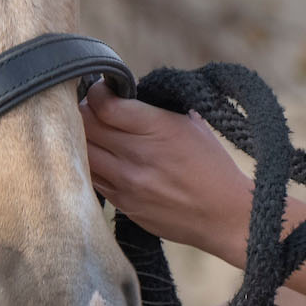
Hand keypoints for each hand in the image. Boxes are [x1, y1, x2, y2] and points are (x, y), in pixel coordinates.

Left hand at [81, 82, 252, 259]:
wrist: (225, 215)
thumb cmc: (212, 166)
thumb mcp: (191, 124)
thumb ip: (155, 108)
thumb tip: (124, 94)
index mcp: (158, 128)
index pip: (104, 104)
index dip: (96, 92)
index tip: (102, 90)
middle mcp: (138, 155)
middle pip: (85, 126)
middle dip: (84, 111)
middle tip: (92, 110)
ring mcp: (127, 182)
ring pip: (81, 153)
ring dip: (81, 139)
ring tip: (92, 134)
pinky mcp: (123, 204)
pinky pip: (90, 178)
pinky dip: (89, 164)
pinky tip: (100, 158)